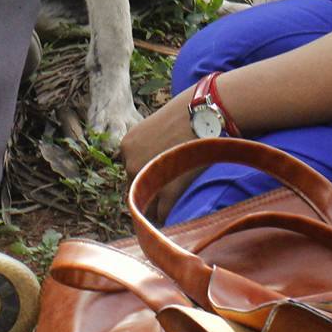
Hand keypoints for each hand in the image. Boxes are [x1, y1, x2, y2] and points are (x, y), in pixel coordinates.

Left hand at [120, 89, 203, 222]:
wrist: (204, 115)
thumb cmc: (185, 116)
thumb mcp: (156, 127)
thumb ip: (148, 146)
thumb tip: (153, 161)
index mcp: (127, 146)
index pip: (130, 170)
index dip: (145, 174)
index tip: (158, 176)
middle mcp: (131, 163)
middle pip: (136, 187)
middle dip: (149, 191)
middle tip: (165, 192)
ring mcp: (148, 178)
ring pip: (146, 203)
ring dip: (156, 207)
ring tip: (169, 207)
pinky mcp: (166, 192)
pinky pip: (161, 213)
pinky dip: (167, 216)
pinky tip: (175, 214)